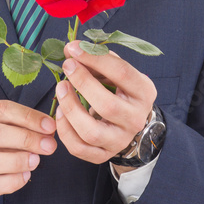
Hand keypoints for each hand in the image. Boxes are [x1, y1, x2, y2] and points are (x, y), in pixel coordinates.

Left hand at [54, 42, 155, 165]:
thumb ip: (98, 59)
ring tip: (60, 88)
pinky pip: (79, 148)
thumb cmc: (119, 89)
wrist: (129, 121)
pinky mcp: (103, 155)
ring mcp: (119, 140)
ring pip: (91, 132)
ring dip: (70, 108)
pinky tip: (60, 111)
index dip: (95, 59)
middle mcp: (135, 119)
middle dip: (82, 83)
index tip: (73, 48)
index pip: (121, 74)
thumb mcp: (117, 72)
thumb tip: (72, 50)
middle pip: (107, 105)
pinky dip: (64, 130)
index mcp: (143, 93)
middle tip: (67, 67)